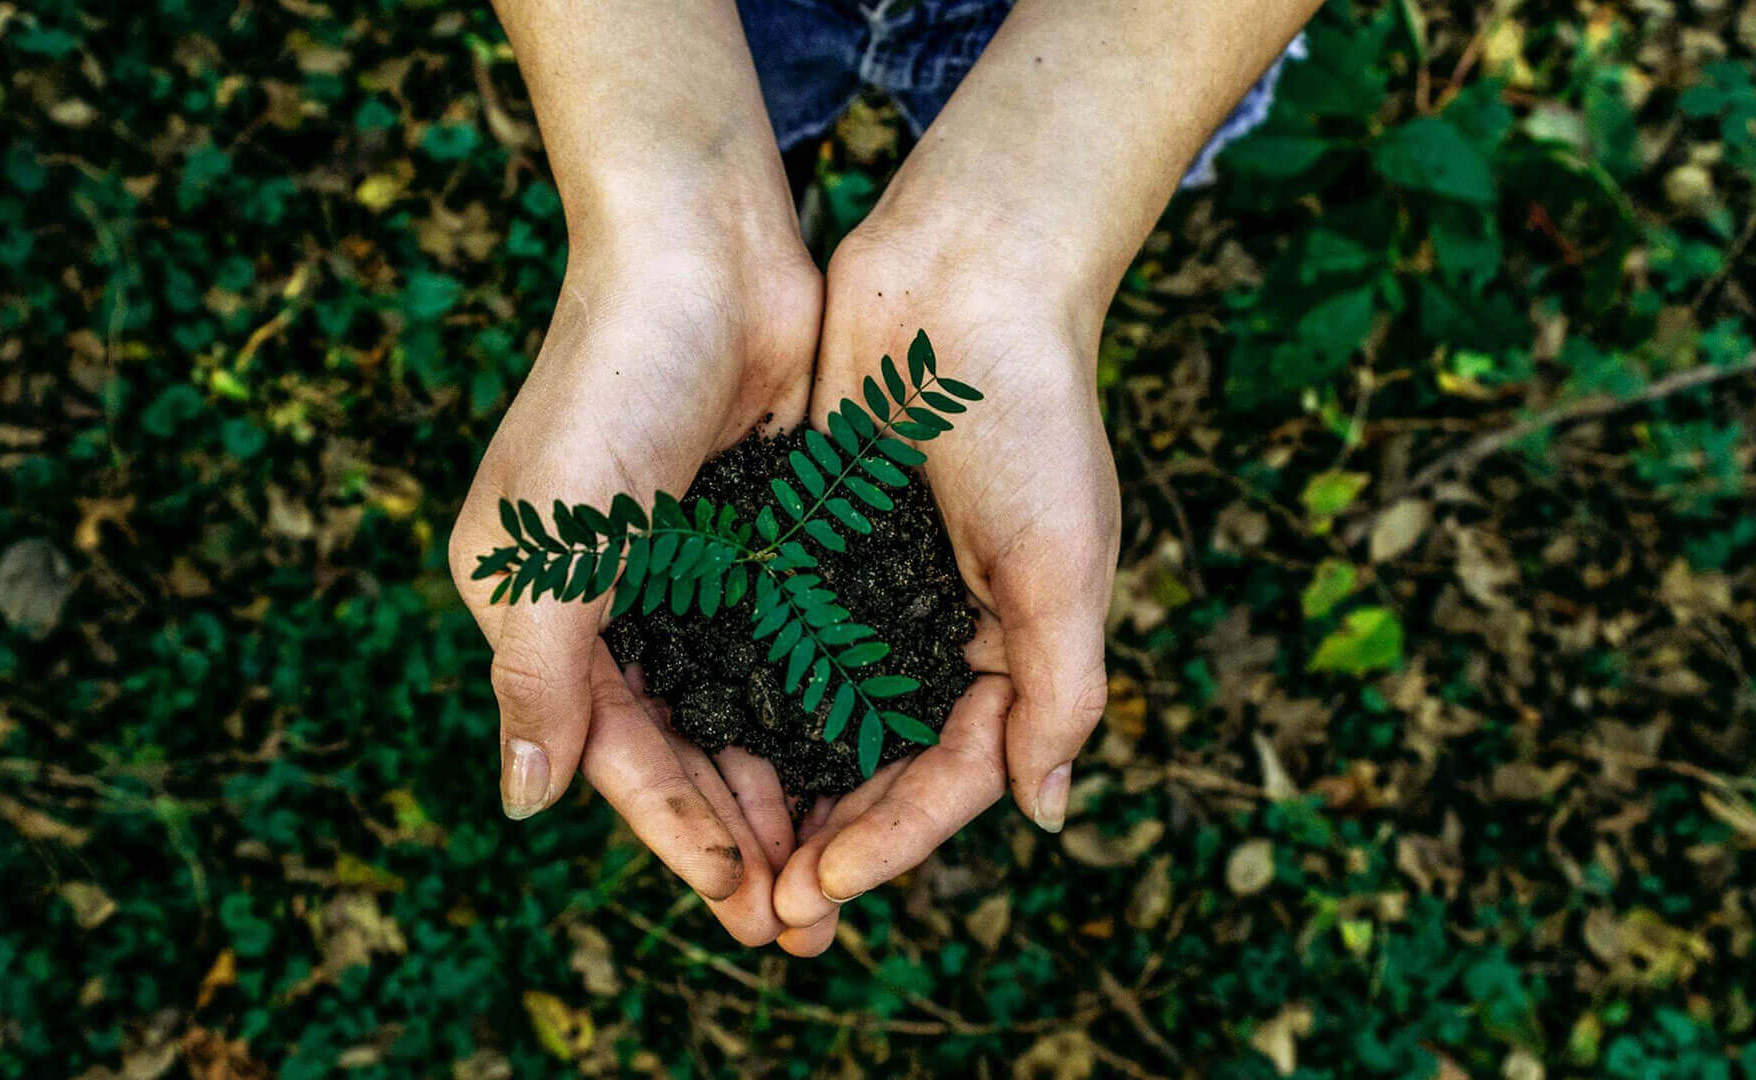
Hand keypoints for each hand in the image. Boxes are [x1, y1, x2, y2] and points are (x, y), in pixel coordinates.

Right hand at [450, 229, 820, 946]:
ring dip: (783, 785)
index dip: (675, 830)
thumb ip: (538, 674)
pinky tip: (865, 759)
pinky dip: (817, 706)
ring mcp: (688, 570)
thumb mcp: (553, 540)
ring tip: (838, 864)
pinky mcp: (757, 536)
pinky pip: (787, 646)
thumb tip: (523, 803)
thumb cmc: (610, 384)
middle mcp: (611, 601)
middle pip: (680, 745)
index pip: (612, 750)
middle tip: (802, 918)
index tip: (742, 898)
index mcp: (540, 608)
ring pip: (739, 708)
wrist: (702, 248)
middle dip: (737, 831)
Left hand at [771, 222, 1118, 954]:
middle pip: (876, 767)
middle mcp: (936, 632)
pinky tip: (693, 742)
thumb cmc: (1031, 415)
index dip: (890, 842)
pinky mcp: (810, 542)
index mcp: (1010, 648)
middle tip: (765, 913)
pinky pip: (771, 639)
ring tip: (725, 858)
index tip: (820, 887)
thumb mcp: (1062, 562)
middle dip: (827, 841)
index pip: (949, 777)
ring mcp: (868, 590)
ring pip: (815, 718)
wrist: (965, 276)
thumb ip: (1059, 689)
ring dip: (777, 789)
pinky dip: (741, 695)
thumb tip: (1045, 814)